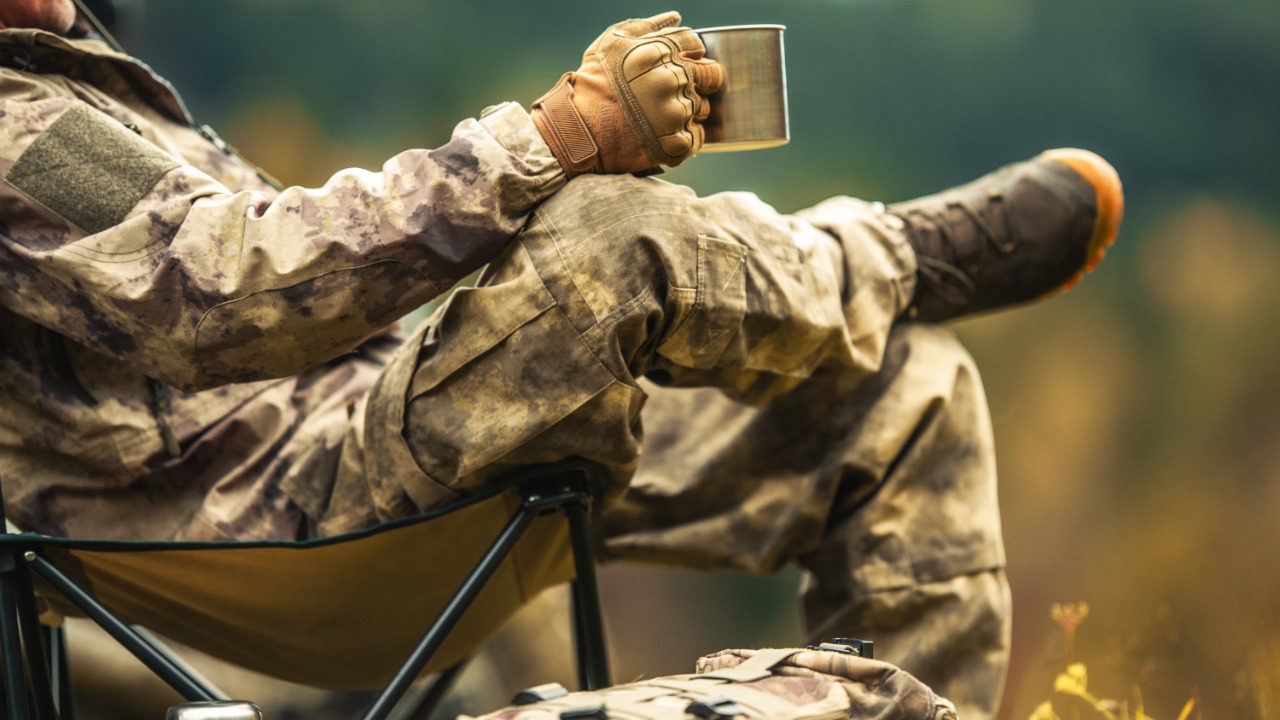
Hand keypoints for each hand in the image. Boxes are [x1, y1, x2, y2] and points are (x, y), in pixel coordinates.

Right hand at [532, 11, 723, 176]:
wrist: (578, 132)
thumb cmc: (593, 85)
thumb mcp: (611, 44)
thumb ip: (646, 26)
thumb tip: (676, 17)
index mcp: (658, 53)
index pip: (696, 44)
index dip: (689, 54)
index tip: (674, 65)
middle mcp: (671, 81)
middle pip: (710, 76)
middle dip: (696, 82)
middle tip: (668, 93)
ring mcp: (675, 115)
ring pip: (704, 108)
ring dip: (689, 110)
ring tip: (659, 116)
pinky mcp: (676, 145)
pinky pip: (697, 137)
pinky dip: (684, 137)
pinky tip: (661, 133)